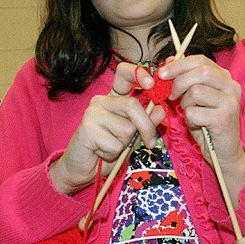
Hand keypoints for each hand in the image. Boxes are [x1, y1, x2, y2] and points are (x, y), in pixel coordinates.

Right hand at [49, 62, 159, 194]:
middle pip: (133, 105)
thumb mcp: (134, 135)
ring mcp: (92, 112)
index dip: (138, 74)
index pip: (124, 74)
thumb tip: (161, 109)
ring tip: (112, 147)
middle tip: (150, 143)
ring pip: (127, 128)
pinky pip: (115, 144)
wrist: (83, 169)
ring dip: (126, 144)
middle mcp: (102, 100)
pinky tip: (101, 152)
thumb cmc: (109, 150)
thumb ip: (147, 122)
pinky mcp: (86, 128)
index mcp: (114, 97)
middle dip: (147, 127)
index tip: (151, 84)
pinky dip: (114, 153)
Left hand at [157, 55, 244, 169]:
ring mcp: (230, 102)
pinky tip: (197, 124)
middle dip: (179, 82)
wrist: (224, 151)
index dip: (179, 64)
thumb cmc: (208, 123)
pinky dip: (189, 119)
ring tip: (190, 112)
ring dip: (185, 104)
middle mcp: (231, 86)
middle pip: (200, 72)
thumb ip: (186, 78)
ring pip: (196, 91)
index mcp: (225, 77)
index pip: (201, 60)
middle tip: (171, 95)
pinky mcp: (224, 118)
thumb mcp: (196, 97)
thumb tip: (169, 60)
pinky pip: (194, 112)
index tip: (162, 73)